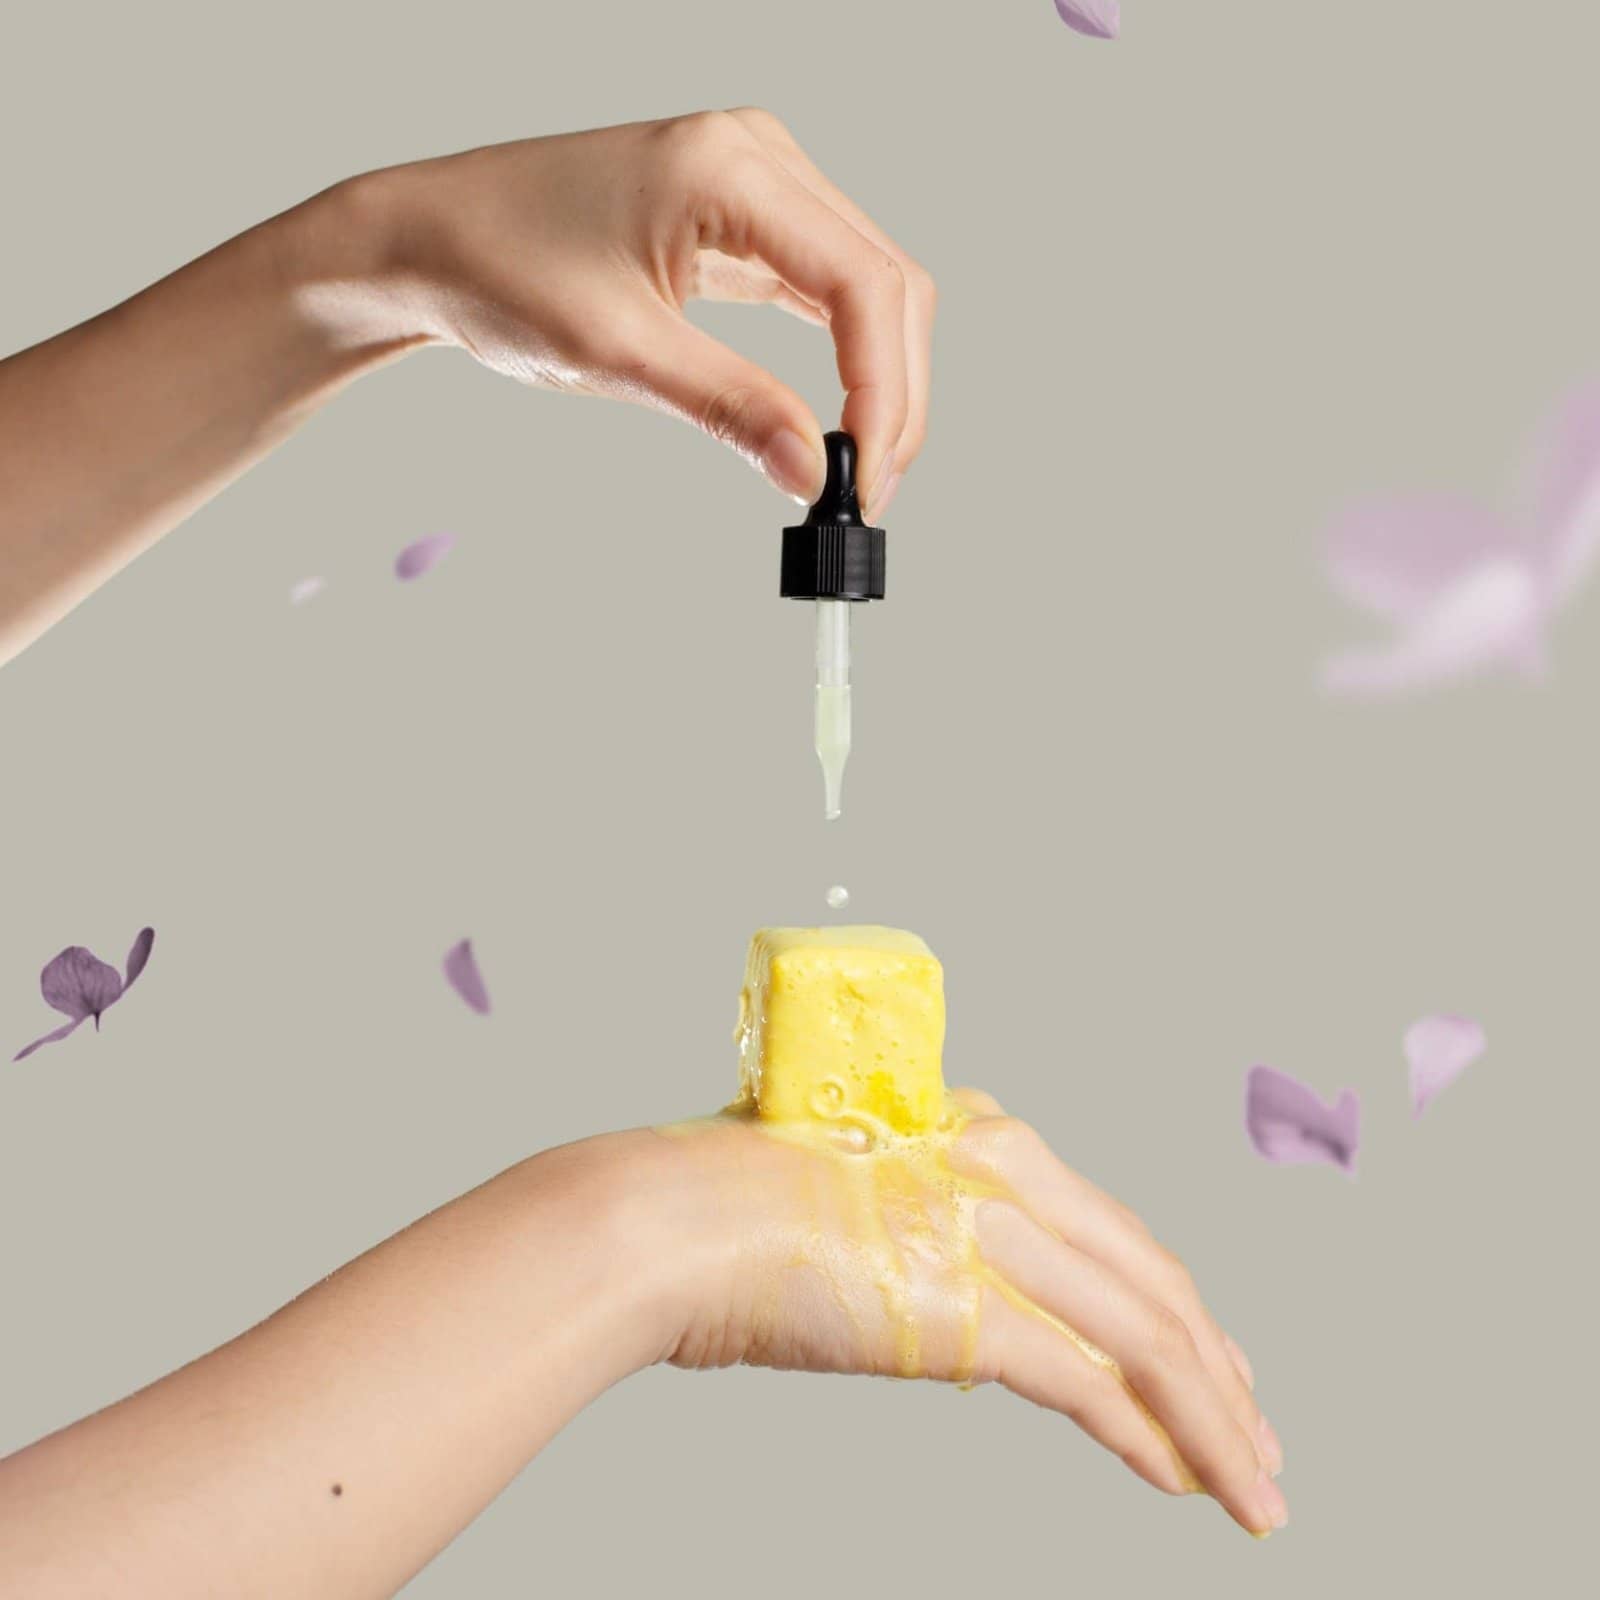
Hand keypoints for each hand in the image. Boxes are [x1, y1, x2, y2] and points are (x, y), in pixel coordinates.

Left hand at [359, 110, 933, 515]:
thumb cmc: (498, 268)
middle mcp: (757, 157)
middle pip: (885, 281)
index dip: (883, 391)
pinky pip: (825, 288)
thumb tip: (815, 474)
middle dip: (892, 394)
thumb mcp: (618, 351)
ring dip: (877, 380)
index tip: (865, 482)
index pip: (861, 282)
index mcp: (728, 167)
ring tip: (857, 471)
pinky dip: (842, 357)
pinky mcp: (742, 218)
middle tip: (868, 494)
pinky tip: (834, 421)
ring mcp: (755, 182)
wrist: (427, 238)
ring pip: (867, 287)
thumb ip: (729, 406)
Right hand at [653, 1092, 1288, 1536]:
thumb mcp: (852, 1194)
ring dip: (1213, 1422)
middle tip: (1261, 1437)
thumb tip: (934, 1276)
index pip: (1115, 1231)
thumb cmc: (728, 1203)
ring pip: (1148, 1337)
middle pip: (1154, 1282)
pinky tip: (1186, 1484)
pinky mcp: (971, 1312)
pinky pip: (1093, 1387)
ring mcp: (995, 1240)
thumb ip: (918, 1223)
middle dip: (1220, 1370)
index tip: (1214, 1358)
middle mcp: (1009, 1174)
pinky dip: (1156, 1439)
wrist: (672, 1219)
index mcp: (987, 1138)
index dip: (1178, 1303)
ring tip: (1253, 1490)